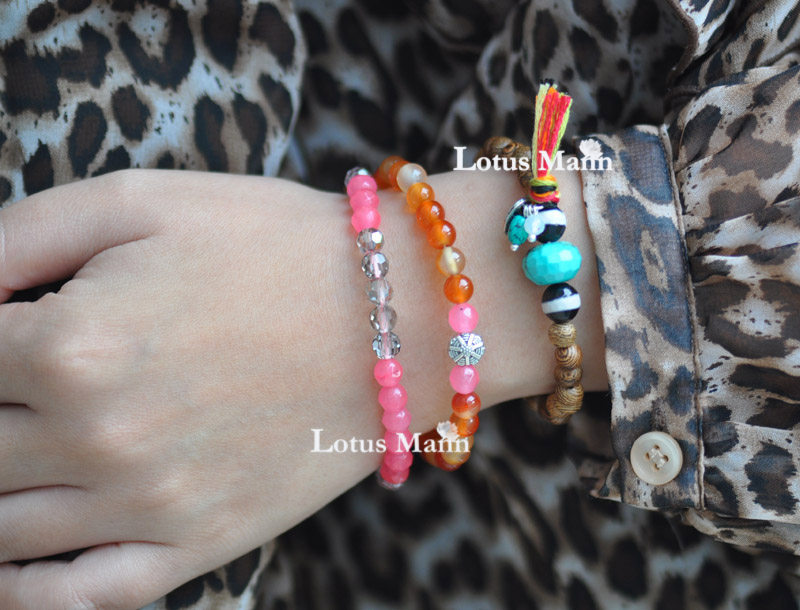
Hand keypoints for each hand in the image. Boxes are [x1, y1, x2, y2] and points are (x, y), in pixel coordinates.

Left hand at [0, 170, 390, 608]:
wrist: (396, 311)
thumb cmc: (273, 244)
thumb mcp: (138, 201)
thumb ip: (15, 239)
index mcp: (70, 344)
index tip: (3, 334)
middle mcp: (96, 436)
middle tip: (19, 391)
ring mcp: (149, 503)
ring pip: (1, 530)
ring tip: (16, 453)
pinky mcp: (199, 541)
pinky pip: (78, 599)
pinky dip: (21, 595)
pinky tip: (6, 569)